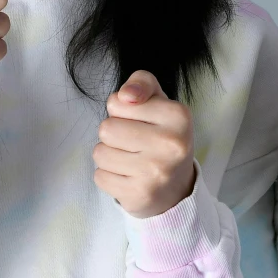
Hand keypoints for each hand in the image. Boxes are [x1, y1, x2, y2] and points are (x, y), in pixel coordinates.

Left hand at [94, 70, 195, 217]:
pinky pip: (100, 176)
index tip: (140, 122)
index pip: (117, 102)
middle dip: (113, 135)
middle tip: (133, 143)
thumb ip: (142, 83)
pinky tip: (127, 176)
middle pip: (106, 128)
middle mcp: (171, 143)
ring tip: (129, 160)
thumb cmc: (162, 137)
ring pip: (100, 153)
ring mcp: (156, 171)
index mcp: (178, 115)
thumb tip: (125, 95)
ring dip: (108, 156)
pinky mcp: (140, 194)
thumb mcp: (158, 102)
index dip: (121, 111)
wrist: (176, 188)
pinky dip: (108, 176)